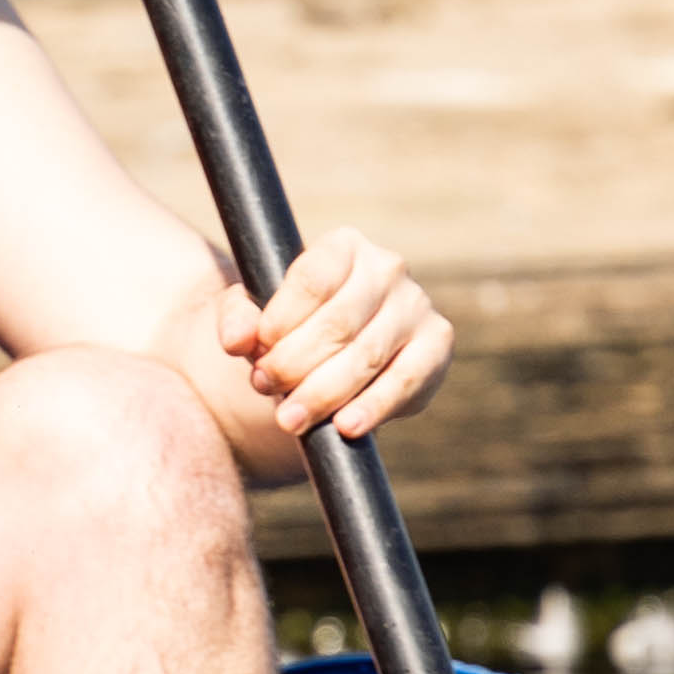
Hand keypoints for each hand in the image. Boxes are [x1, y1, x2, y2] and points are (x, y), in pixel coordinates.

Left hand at [221, 226, 450, 443]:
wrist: (329, 353)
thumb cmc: (288, 325)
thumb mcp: (253, 314)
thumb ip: (237, 318)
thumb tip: (237, 340)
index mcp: (343, 247)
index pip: (312, 280)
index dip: (280, 320)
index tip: (257, 350)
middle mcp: (387, 268)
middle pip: (338, 323)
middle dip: (294, 364)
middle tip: (265, 388)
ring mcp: (417, 305)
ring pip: (366, 356)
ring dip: (323, 393)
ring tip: (289, 419)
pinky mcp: (436, 345)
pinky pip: (406, 380)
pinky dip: (374, 407)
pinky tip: (346, 426)